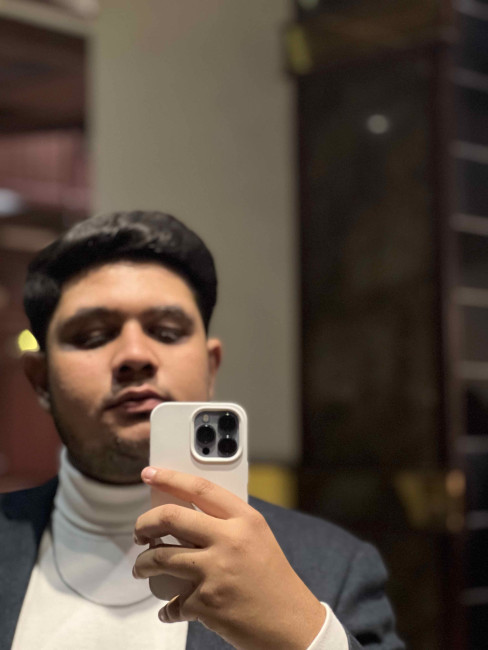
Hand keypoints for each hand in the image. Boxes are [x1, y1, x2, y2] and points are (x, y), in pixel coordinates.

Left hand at [133, 466, 324, 649]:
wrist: (291, 624)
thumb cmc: (273, 580)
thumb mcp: (256, 538)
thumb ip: (226, 524)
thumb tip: (183, 519)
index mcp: (245, 519)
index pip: (200, 489)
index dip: (170, 478)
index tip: (150, 474)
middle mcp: (229, 539)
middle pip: (171, 517)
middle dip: (145, 523)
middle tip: (139, 532)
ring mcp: (215, 571)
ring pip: (160, 557)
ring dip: (143, 564)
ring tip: (142, 568)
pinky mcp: (206, 602)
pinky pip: (173, 602)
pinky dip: (168, 607)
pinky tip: (171, 608)